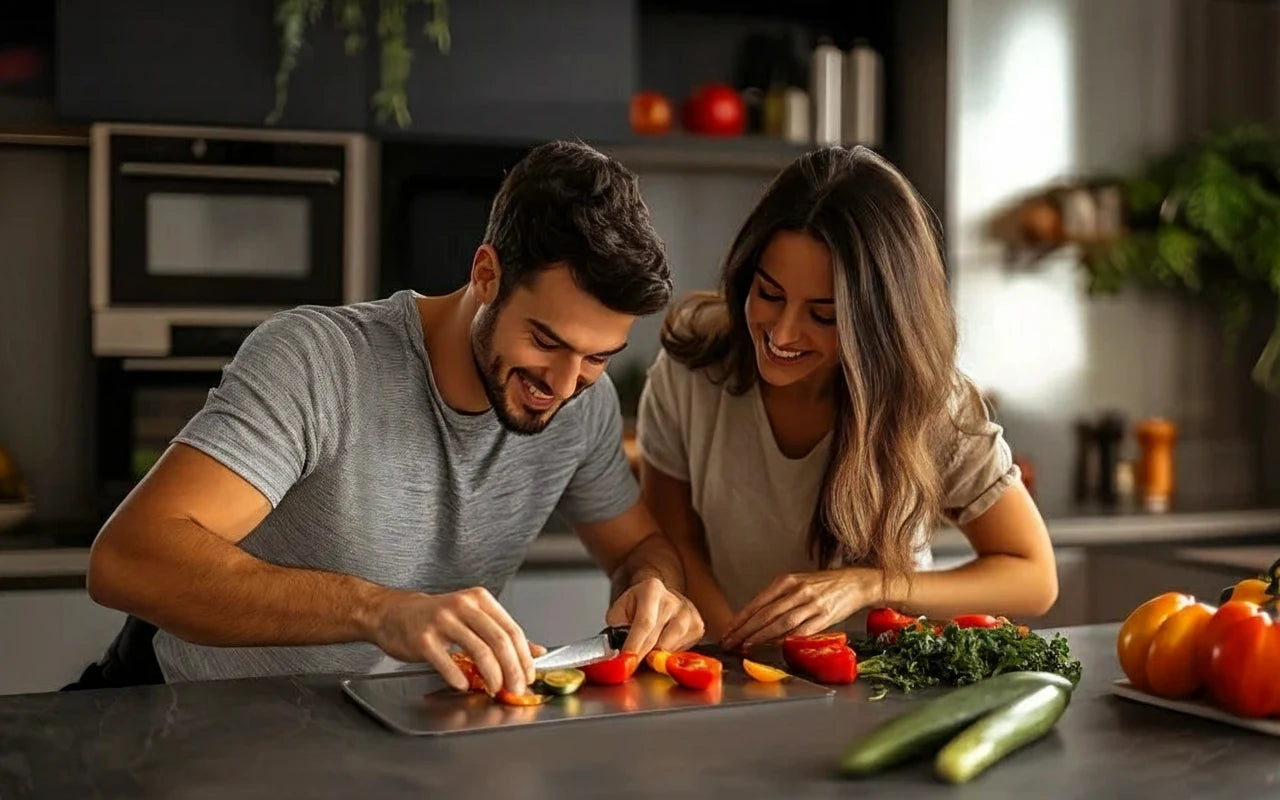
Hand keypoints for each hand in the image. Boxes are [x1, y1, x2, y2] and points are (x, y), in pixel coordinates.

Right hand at [371, 587, 536, 694]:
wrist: (393, 613)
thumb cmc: (436, 618)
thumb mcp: (472, 618)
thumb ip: (503, 633)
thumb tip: (538, 652)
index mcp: (480, 599)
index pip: (511, 630)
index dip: (524, 657)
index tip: (528, 677)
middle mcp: (463, 606)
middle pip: (499, 640)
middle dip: (512, 670)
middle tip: (515, 689)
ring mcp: (442, 620)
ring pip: (479, 650)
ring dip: (492, 676)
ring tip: (494, 690)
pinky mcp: (423, 638)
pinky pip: (447, 662)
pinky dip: (459, 678)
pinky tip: (464, 686)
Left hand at [605, 577, 704, 655]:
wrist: (658, 597)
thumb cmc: (637, 606)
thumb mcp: (620, 609)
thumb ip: (616, 625)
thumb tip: (619, 647)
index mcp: (652, 589)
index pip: (644, 623)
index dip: (635, 645)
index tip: (627, 661)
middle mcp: (673, 600)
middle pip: (658, 639)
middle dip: (642, 657)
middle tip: (632, 666)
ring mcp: (688, 613)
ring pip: (670, 648)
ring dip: (655, 655)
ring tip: (647, 648)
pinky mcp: (698, 627)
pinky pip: (680, 652)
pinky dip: (668, 654)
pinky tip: (662, 643)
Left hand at [720, 568, 879, 651]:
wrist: (856, 583)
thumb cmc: (824, 584)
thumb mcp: (798, 583)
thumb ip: (778, 597)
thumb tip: (754, 618)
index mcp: (787, 580)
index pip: (758, 602)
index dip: (741, 618)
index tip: (728, 630)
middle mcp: (798, 590)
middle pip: (766, 613)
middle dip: (745, 630)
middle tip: (730, 642)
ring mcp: (812, 604)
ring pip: (781, 623)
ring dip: (761, 636)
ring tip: (746, 646)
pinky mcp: (825, 617)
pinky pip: (801, 631)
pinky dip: (785, 640)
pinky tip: (773, 646)